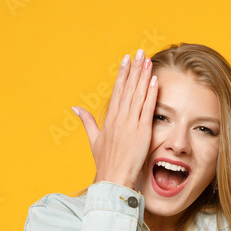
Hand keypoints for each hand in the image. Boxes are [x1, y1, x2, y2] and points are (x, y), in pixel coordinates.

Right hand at [73, 48, 158, 190]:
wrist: (113, 178)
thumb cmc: (105, 162)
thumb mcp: (94, 140)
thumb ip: (87, 122)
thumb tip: (75, 108)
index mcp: (109, 119)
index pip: (117, 91)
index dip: (122, 74)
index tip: (126, 59)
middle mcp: (119, 118)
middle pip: (128, 88)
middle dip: (134, 69)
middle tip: (139, 52)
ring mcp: (131, 124)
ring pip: (138, 95)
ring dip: (143, 76)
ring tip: (148, 61)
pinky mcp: (142, 131)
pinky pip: (147, 109)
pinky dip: (151, 94)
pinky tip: (154, 81)